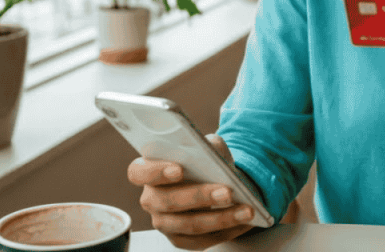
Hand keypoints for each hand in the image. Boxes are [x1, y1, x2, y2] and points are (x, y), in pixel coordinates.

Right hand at [127, 134, 255, 249]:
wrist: (217, 180)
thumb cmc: (206, 161)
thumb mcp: (207, 146)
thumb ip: (206, 146)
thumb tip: (212, 153)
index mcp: (148, 170)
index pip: (138, 172)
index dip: (155, 172)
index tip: (178, 169)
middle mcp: (151, 199)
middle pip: (167, 202)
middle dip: (200, 196)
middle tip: (227, 192)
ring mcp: (164, 222)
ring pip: (189, 224)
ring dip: (221, 218)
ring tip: (246, 210)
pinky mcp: (180, 239)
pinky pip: (202, 240)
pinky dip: (226, 230)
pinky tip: (244, 221)